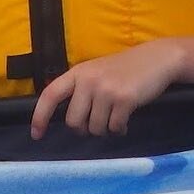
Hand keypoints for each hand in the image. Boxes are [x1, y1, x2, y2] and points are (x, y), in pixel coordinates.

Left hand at [30, 40, 182, 139]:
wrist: (157, 59)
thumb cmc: (125, 69)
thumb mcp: (97, 72)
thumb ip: (81, 90)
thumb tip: (69, 120)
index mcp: (78, 72)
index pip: (50, 94)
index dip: (40, 116)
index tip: (36, 134)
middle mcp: (89, 80)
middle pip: (73, 121)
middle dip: (84, 128)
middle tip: (98, 122)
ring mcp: (106, 89)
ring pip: (94, 128)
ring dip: (105, 129)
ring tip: (114, 116)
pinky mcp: (124, 99)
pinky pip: (114, 128)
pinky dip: (120, 129)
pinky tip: (126, 119)